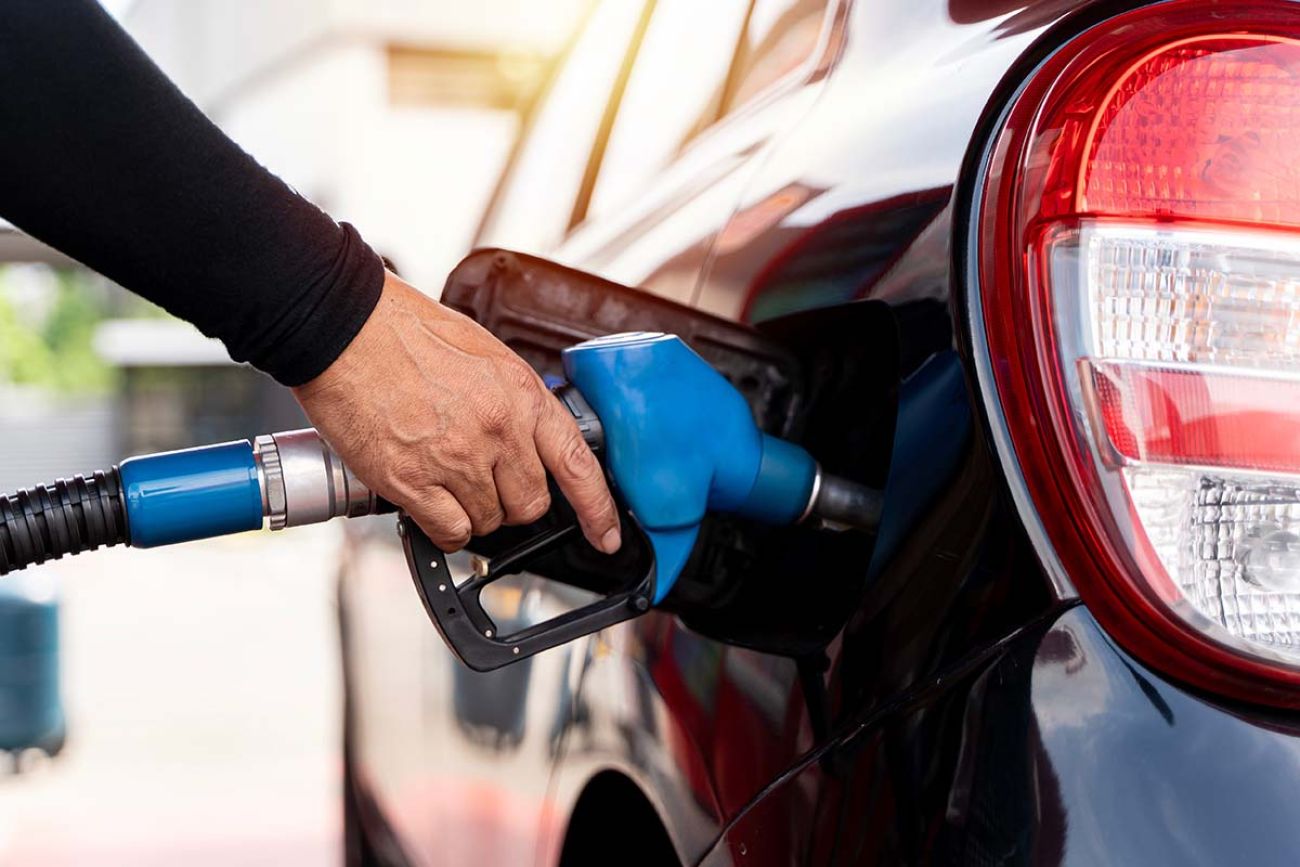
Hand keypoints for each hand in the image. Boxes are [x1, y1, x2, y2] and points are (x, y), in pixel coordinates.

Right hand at [292, 271, 620, 553]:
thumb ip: (512, 402)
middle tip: (484, 480)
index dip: (598, 509)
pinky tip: (429, 502)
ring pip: (489, 521)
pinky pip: (451, 532)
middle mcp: (498, 430)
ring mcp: (456, 459)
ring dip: (472, 510)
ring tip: (443, 474)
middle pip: (531, 504)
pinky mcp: (413, 482)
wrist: (343, 326)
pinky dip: (444, 527)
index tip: (607, 535)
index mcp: (521, 394)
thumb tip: (523, 441)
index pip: (578, 465)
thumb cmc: (404, 331)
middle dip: (513, 502)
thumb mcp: (484, 355)